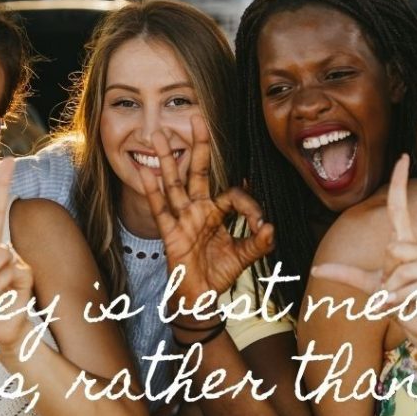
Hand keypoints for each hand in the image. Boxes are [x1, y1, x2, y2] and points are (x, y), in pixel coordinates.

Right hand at [141, 115, 273, 310]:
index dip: (249, 204)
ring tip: (160, 135)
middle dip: (198, 145)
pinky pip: (160, 208)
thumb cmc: (218, 273)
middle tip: (195, 117)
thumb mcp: (243, 257)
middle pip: (197, 171)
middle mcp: (198, 210)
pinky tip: (145, 170)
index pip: (233, 193)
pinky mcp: (170, 234)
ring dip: (168, 159)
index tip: (262, 224)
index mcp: (217, 212)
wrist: (200, 298)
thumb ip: (258, 242)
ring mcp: (182, 219)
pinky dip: (152, 190)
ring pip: (174, 183)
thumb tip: (272, 227)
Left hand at [310, 155, 416, 352]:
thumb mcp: (368, 286)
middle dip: (387, 277)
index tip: (402, 156)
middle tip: (389, 294)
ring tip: (399, 302)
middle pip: (396, 248)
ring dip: (395, 293)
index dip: (399, 182)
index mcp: (403, 244)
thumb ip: (345, 274)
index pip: (399, 207)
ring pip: (406, 271)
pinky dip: (406, 301)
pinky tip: (410, 308)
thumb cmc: (398, 302)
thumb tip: (316, 269)